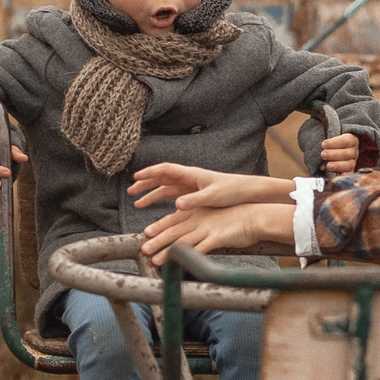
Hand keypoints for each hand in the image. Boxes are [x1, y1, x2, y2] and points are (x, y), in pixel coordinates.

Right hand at [129, 163, 291, 211]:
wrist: (249, 192)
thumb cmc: (233, 192)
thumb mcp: (213, 197)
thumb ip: (194, 200)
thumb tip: (176, 205)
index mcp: (192, 175)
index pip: (165, 170)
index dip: (149, 173)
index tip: (135, 178)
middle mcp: (190, 178)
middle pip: (162, 178)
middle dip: (145, 184)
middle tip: (130, 191)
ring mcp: (192, 187)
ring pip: (167, 188)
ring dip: (152, 194)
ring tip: (138, 203)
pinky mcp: (196, 195)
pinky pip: (175, 196)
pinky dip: (164, 201)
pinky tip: (157, 209)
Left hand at [139, 200, 289, 261]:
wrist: (255, 216)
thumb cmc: (236, 218)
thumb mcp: (214, 216)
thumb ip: (201, 222)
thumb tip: (190, 230)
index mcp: (197, 213)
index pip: (174, 220)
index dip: (159, 226)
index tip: (146, 233)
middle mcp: (199, 220)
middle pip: (174, 231)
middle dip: (157, 241)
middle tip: (144, 249)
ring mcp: (207, 229)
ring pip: (183, 241)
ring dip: (168, 252)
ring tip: (155, 261)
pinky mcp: (217, 238)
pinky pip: (201, 249)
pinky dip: (190, 257)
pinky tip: (181, 264)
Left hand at [319, 132, 361, 174]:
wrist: (329, 151)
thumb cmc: (329, 143)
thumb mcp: (328, 137)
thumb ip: (326, 139)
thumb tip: (321, 144)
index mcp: (351, 139)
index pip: (346, 140)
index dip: (335, 143)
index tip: (323, 144)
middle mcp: (354, 151)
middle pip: (347, 153)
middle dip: (334, 154)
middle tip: (323, 154)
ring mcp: (352, 162)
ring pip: (348, 164)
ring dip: (337, 165)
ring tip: (328, 165)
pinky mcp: (349, 171)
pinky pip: (349, 174)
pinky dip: (343, 175)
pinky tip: (337, 175)